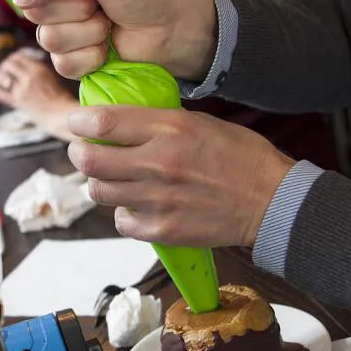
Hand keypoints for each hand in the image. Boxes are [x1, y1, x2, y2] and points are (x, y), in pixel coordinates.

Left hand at [0, 51, 78, 139]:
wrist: (63, 116)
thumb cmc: (61, 100)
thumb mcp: (52, 78)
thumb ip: (38, 71)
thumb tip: (24, 66)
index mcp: (39, 68)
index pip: (19, 56)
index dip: (12, 59)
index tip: (10, 62)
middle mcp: (29, 75)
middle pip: (8, 64)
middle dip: (3, 66)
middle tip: (1, 71)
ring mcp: (22, 88)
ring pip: (2, 76)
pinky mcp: (18, 101)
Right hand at [8, 0, 216, 80]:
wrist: (173, 28)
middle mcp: (54, 0)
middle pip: (32, 9)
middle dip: (72, 7)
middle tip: (99, 2)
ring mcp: (62, 32)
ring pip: (48, 39)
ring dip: (86, 32)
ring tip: (108, 24)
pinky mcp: (73, 62)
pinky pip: (63, 64)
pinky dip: (91, 56)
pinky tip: (107, 49)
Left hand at [67, 106, 294, 247]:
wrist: (272, 202)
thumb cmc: (240, 157)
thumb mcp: (200, 122)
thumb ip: (158, 122)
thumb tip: (119, 121)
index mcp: (170, 129)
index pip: (103, 122)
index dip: (80, 122)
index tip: (78, 123)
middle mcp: (159, 163)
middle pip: (90, 160)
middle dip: (80, 153)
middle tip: (84, 151)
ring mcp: (158, 200)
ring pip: (99, 191)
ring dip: (100, 182)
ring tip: (112, 178)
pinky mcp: (162, 230)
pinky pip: (121, 221)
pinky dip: (123, 212)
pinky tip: (137, 204)